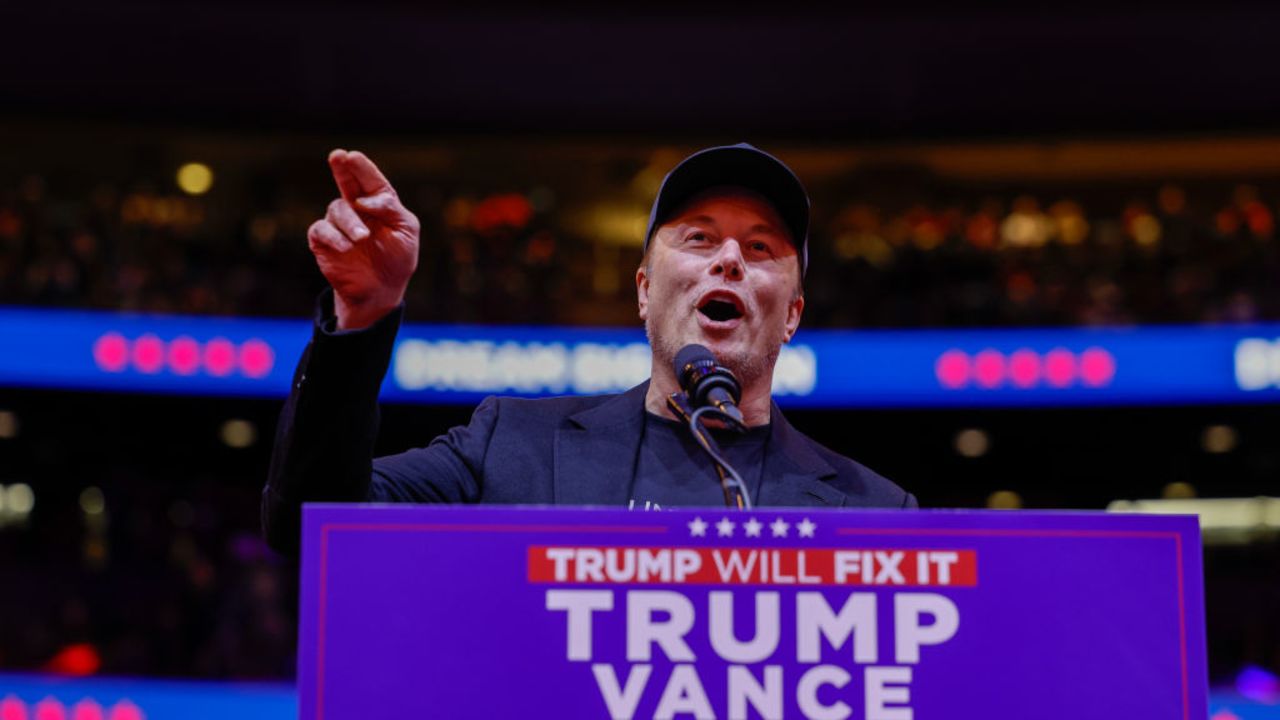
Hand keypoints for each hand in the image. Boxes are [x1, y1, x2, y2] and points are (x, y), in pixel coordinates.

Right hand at [307, 149, 419, 329]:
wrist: (381, 289)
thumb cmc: (397, 258)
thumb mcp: (406, 231)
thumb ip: (391, 209)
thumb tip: (364, 199)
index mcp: (380, 203)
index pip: (371, 181)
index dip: (362, 168)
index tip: (353, 156)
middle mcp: (357, 208)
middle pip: (347, 182)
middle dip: (342, 169)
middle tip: (338, 156)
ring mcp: (340, 224)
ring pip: (337, 209)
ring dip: (350, 222)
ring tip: (362, 238)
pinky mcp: (324, 241)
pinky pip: (322, 230)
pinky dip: (334, 236)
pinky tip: (346, 246)